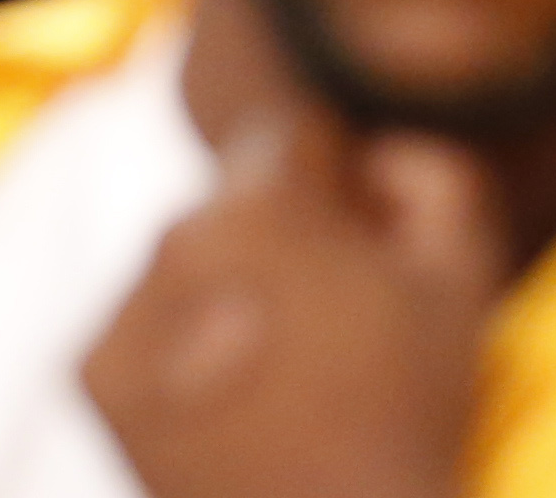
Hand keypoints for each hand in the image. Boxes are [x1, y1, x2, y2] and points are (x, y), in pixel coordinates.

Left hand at [83, 103, 501, 497]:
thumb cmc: (414, 414)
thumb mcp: (460, 280)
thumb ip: (430, 176)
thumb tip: (375, 157)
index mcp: (264, 202)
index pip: (287, 142)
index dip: (333, 185)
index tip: (356, 240)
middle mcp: (176, 238)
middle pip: (229, 208)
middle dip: (275, 242)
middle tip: (327, 329)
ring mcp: (127, 309)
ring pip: (180, 269)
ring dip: (222, 296)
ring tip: (284, 378)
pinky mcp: (95, 377)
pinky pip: (138, 332)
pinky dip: (176, 356)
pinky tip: (237, 407)